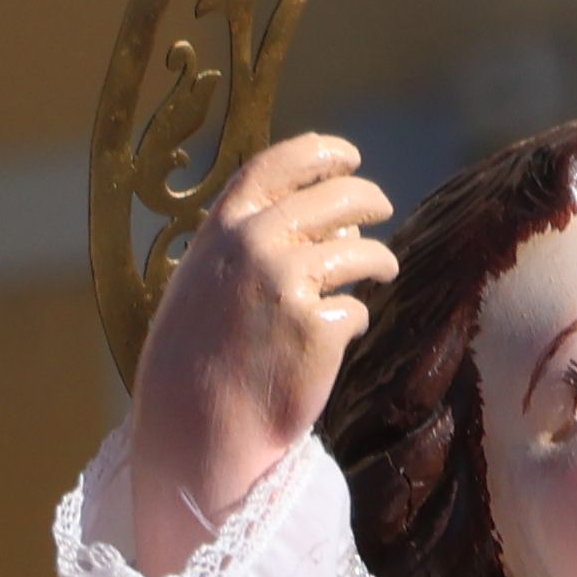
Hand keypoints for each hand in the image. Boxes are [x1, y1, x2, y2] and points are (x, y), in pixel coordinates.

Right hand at [122, 131, 397, 575]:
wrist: (195, 423)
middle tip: (382, 204)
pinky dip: (354, 320)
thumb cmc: (198, 355)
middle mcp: (258, 244)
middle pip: (337, 198)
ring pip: (362, 252)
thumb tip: (325, 221)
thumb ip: (248, 244)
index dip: (321, 153)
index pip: (279, 164)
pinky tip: (337, 338)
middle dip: (368, 196)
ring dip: (379, 259)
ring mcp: (290, 284)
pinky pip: (357, 309)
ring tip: (381, 271)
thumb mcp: (205, 280)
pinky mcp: (319, 327)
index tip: (348, 156)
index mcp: (225, 226)